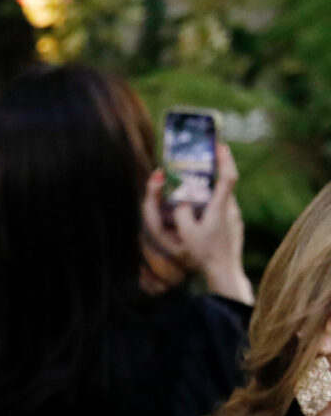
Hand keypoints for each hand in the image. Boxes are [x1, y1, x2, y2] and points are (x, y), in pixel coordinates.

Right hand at [143, 147, 252, 304]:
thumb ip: (181, 213)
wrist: (225, 270)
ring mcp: (234, 217)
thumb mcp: (185, 234)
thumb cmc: (205, 253)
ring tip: (196, 187)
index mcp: (220, 208)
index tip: (220, 145)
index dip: (225, 159)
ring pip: (222, 197)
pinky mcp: (234, 224)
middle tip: (206, 156)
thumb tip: (182, 201)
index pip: (227, 177)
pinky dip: (212, 203)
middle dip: (215, 169)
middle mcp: (231, 209)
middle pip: (224, 184)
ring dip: (210, 189)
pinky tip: (201, 213)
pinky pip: (222, 208)